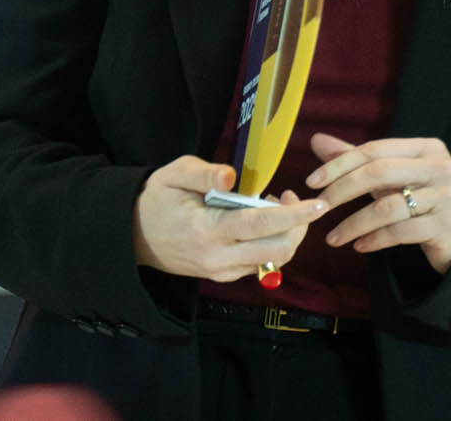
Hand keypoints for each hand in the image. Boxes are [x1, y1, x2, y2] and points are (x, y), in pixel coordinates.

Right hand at [132, 155, 327, 281]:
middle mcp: (219, 258)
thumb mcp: (173, 174)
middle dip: (298, 226)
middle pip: (278, 250)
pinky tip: (260, 224)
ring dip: (286, 235)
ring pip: (273, 261)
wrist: (131, 236)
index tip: (318, 204)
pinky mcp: (222, 277)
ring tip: (273, 207)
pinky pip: (259, 264)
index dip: (294, 216)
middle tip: (291, 198)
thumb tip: (231, 176)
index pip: (261, 225)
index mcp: (207, 230)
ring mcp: (221, 271)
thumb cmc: (154, 200)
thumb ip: (205, 173)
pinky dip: (271, 244)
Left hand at [307, 132, 450, 272]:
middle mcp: (442, 168)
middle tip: (319, 208)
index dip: (339, 164)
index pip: (374, 150)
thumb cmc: (418, 200)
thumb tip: (316, 140)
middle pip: (379, 173)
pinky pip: (400, 232)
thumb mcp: (388, 177)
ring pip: (388, 207)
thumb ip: (355, 159)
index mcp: (427, 148)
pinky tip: (358, 246)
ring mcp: (448, 197)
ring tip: (333, 238)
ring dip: (353, 224)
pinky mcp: (448, 227)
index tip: (312, 181)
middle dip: (342, 191)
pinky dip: (374, 240)